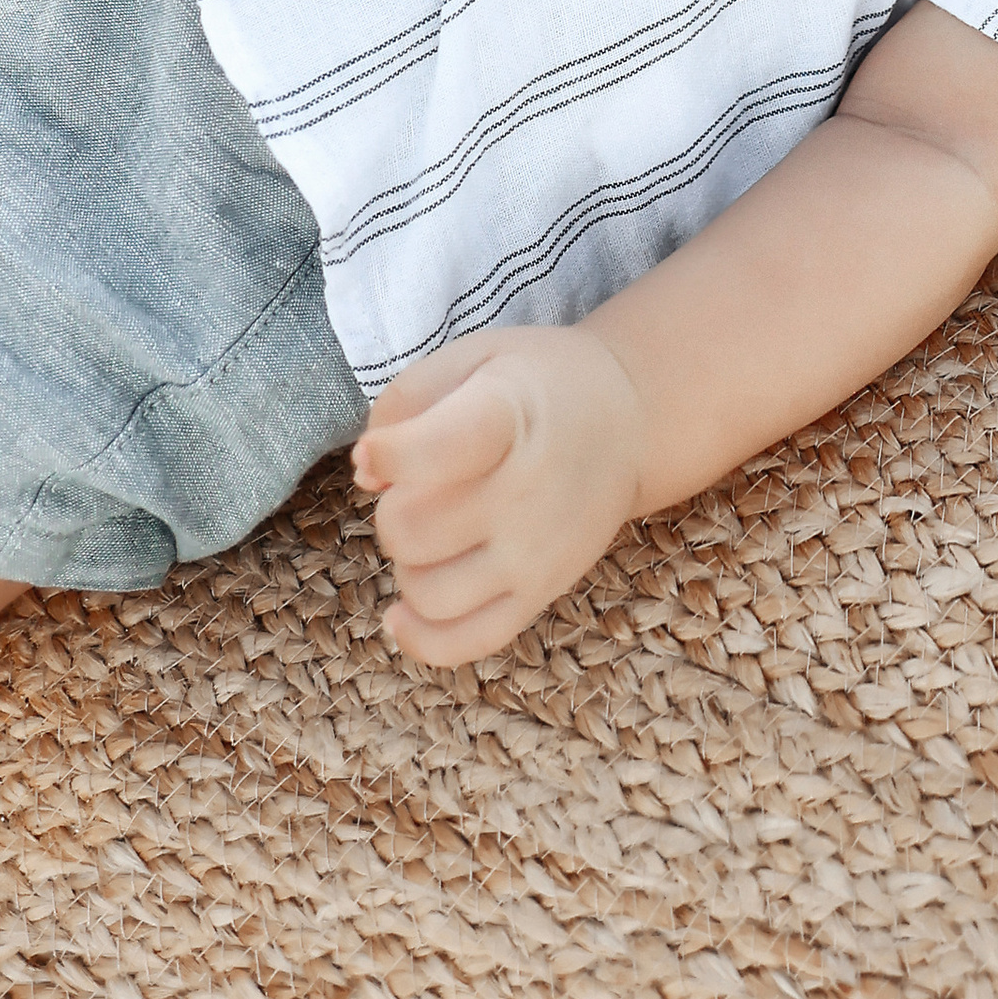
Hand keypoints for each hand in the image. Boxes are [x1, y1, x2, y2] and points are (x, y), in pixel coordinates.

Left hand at [354, 324, 650, 667]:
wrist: (629, 421)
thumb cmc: (538, 384)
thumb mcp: (476, 356)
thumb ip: (407, 399)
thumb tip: (368, 475)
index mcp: (509, 415)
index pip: (433, 452)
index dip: (387, 455)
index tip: (375, 452)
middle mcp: (527, 491)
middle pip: (409, 530)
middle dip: (393, 509)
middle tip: (420, 488)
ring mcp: (536, 553)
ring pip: (426, 592)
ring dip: (407, 563)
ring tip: (433, 531)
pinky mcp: (540, 595)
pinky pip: (465, 642)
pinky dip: (420, 636)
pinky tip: (402, 611)